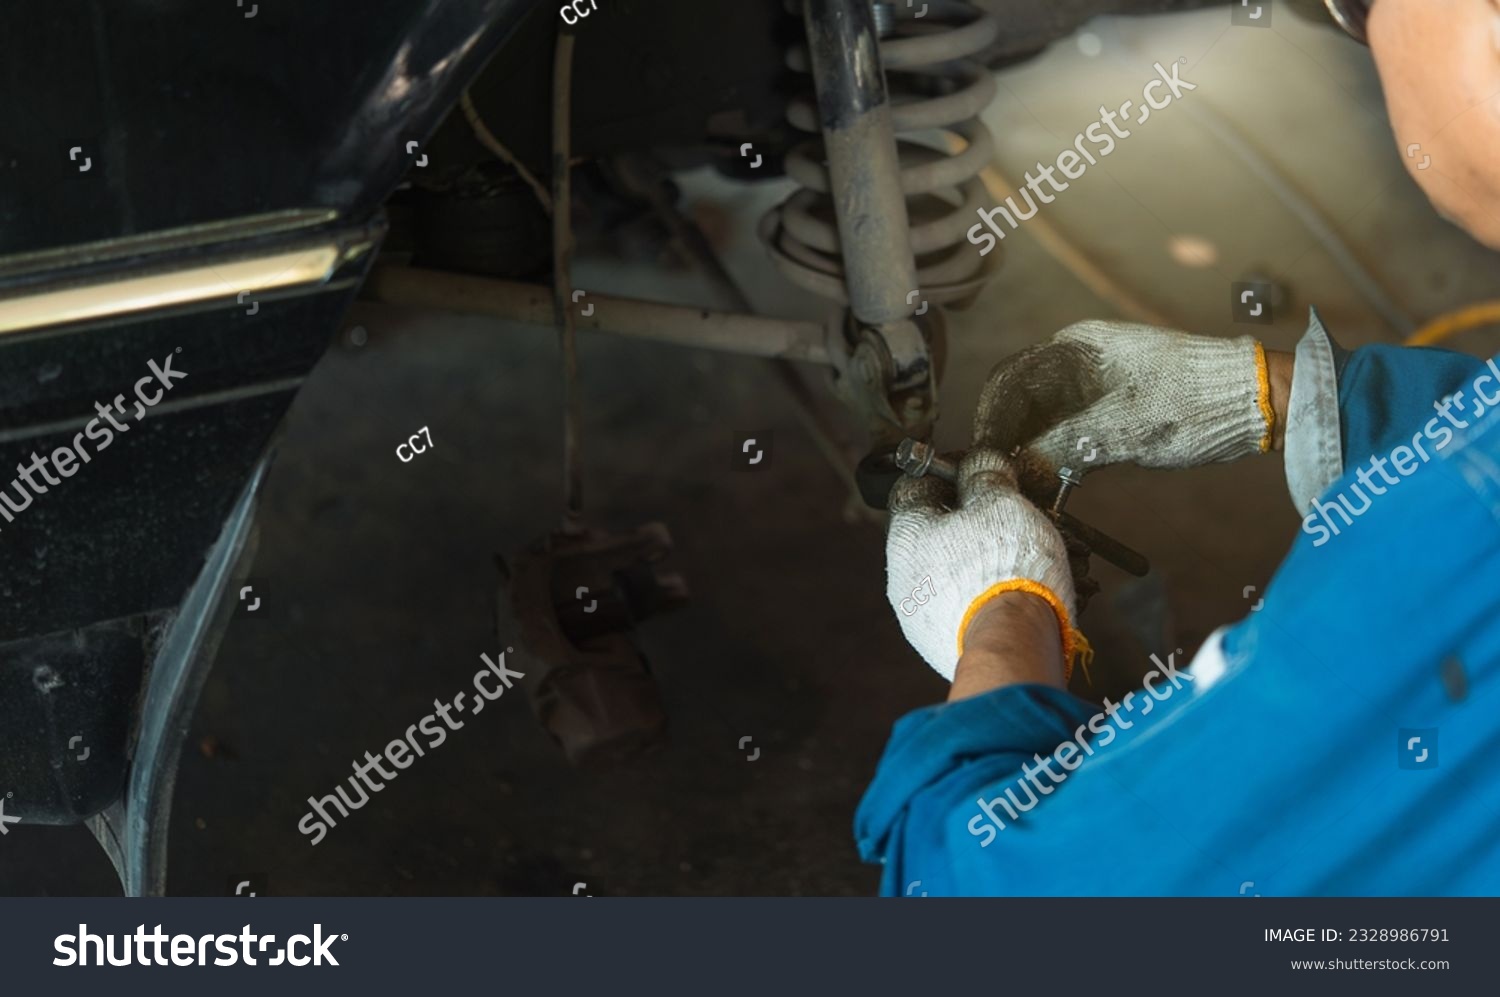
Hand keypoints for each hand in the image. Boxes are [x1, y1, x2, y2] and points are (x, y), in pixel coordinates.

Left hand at [885, 448, 1075, 681]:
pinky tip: (1031, 595)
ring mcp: (921, 615)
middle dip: (981, 524)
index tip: (979, 473)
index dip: (951, 474)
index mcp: (907, 535)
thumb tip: (979, 461)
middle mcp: (905, 576)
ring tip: (1037, 561)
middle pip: (942, 535)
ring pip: (959, 574)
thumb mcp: (1000, 501)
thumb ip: (985, 474)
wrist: (1013, 644)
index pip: (917, 487)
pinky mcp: (944, 644)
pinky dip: (995, 598)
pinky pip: (969, 609)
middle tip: (1017, 519)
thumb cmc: (1003, 565)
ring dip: (994, 563)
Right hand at [971, 320, 1278, 473]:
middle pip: (1024, 396)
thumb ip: (1060, 446)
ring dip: (1033, 446)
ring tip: (1026, 482)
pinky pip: (1071, 421)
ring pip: (1047, 412)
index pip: (1010, 378)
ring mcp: (1099, 377)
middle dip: (1010, 437)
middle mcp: (1081, 356)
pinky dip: (1058, 447)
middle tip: (1003, 477)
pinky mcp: (1115, 400)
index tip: (987, 457)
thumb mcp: (1121, 430)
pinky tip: (1054, 474)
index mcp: (1077, 346)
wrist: (1257, 400)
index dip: (992, 420)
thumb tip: (1015, 468)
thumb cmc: (1193, 405)